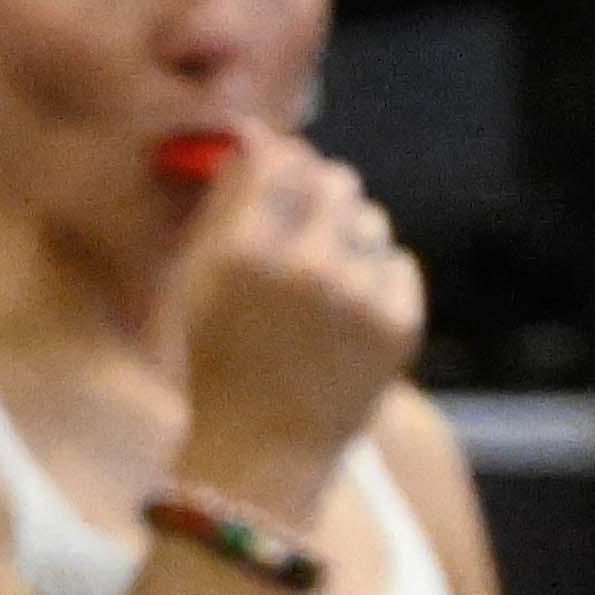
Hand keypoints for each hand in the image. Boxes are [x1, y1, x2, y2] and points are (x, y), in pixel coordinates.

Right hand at [164, 128, 420, 506]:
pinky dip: (375, 281)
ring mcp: (358, 296)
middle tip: (304, 230)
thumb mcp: (194, 285)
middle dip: (320, 195)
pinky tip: (345, 319)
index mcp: (239, 254)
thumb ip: (225, 208)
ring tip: (320, 287)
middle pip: (334, 180)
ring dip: (348, 240)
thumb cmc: (216, 365)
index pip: (279, 160)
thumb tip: (261, 140)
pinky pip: (397, 264)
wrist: (258, 455)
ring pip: (370, 220)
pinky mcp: (400, 321)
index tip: (278, 169)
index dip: (281, 158)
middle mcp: (303, 267)